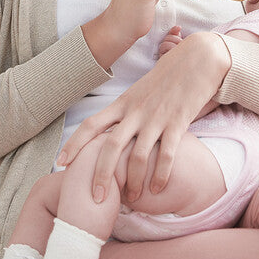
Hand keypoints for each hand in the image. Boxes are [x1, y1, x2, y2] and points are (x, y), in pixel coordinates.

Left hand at [57, 31, 230, 202]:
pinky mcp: (178, 122)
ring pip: (138, 155)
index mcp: (122, 103)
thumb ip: (126, 111)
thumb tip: (113, 133)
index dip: (73, 145)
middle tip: (96, 199)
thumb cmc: (167, 77)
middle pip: (110, 146)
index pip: (91, 125)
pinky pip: (167, 154)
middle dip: (101, 175)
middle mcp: (136, 111)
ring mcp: (156, 117)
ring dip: (133, 181)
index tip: (60, 164)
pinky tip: (157, 188)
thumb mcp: (140, 91)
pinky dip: (161, 174)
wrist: (197, 59)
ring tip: (131, 198)